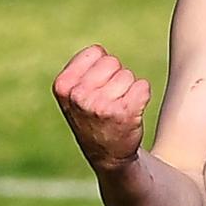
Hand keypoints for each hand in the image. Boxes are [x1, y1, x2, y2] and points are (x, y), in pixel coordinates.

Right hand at [53, 44, 151, 171]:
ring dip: (127, 90)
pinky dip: (142, 96)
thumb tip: (99, 50)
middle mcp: (79, 96)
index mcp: (63, 86)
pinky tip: (131, 113)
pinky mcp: (125, 113)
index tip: (95, 89)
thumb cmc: (92, 116)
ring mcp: (101, 105)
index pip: (95, 52)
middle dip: (115, 78)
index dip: (100, 68)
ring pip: (128, 75)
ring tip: (117, 109)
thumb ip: (81, 70)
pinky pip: (143, 86)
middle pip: (113, 62)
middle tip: (108, 101)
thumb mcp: (73, 94)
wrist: (108, 156)